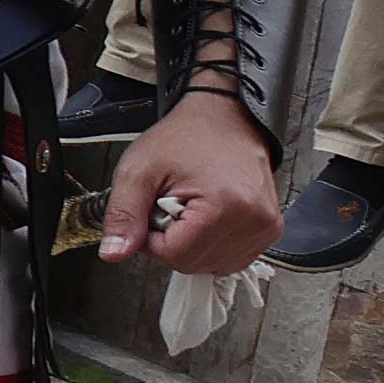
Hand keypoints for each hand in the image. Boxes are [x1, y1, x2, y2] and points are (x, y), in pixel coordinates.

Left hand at [100, 89, 282, 273]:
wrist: (225, 117)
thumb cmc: (187, 136)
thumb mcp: (139, 170)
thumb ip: (123, 214)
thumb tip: (114, 253)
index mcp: (226, 206)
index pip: (175, 255)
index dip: (151, 239)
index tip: (152, 210)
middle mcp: (254, 221)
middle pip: (193, 263)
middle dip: (171, 240)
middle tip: (171, 204)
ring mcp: (266, 227)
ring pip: (211, 265)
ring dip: (191, 243)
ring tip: (191, 206)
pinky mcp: (270, 230)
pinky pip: (229, 258)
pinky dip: (210, 244)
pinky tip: (206, 215)